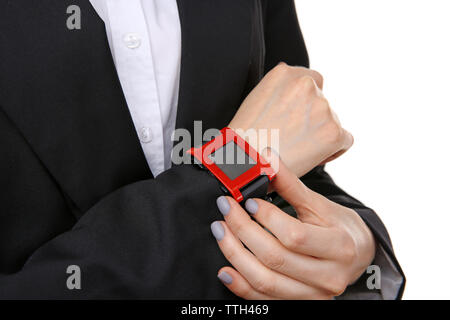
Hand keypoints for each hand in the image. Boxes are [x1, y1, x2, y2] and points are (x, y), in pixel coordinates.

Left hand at [210, 151, 374, 298]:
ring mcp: (313, 295)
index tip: (248, 201)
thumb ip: (292, 185)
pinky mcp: (298, 303)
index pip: (295, 236)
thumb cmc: (338, 227)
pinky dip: (240, 285)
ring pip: (265, 281)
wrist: (356, 256)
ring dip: (235, 255)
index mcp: (338, 246)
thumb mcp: (320, 204)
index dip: (267, 218)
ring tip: (220, 231)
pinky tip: (225, 268)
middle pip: (275, 258)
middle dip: (243, 230)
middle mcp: (328, 276)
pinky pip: (264, 299)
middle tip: (226, 209)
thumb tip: (268, 160)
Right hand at [228, 63, 352, 176]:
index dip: (303, 102)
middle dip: (310, 118)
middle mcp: (306, 84)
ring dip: (318, 134)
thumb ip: (279, 92)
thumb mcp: (255, 100)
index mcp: (285, 74)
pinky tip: (311, 157)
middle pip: (321, 100)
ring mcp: (322, 107)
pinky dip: (332, 150)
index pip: (309, 80)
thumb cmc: (243, 139)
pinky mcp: (333, 132)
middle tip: (293, 137)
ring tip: (295, 150)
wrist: (245, 162)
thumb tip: (291, 96)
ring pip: (331, 121)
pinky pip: (344, 140)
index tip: (294, 118)